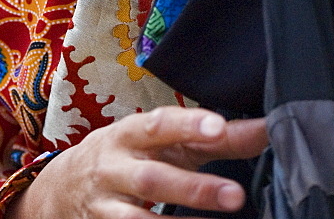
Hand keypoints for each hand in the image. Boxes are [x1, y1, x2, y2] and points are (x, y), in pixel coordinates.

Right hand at [8, 107, 266, 218]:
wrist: (66, 185)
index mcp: (131, 133)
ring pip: (138, 218)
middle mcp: (115, 166)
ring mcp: (107, 205)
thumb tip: (268, 129)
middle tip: (236, 195)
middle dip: (194, 188)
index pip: (159, 124)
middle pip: (153, 177)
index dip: (187, 124)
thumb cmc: (132, 156)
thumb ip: (214, 138)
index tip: (218, 127)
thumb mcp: (165, 142)